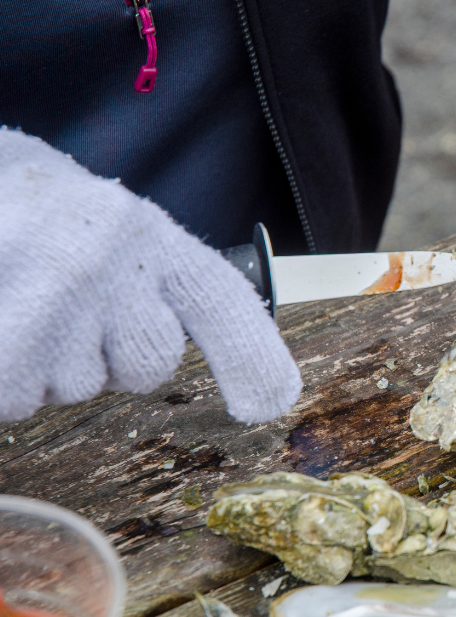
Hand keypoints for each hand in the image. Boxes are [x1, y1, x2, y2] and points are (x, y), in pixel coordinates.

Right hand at [0, 129, 300, 423]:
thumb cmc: (34, 212)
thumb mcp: (108, 224)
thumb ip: (156, 282)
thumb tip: (217, 371)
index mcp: (147, 234)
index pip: (221, 303)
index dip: (254, 359)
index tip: (268, 404)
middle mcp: (111, 265)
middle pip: (148, 367)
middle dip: (110, 358)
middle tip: (65, 307)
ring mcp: (53, 300)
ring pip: (73, 389)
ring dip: (44, 366)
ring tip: (18, 303)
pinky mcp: (6, 338)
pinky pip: (16, 398)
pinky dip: (4, 380)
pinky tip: (1, 325)